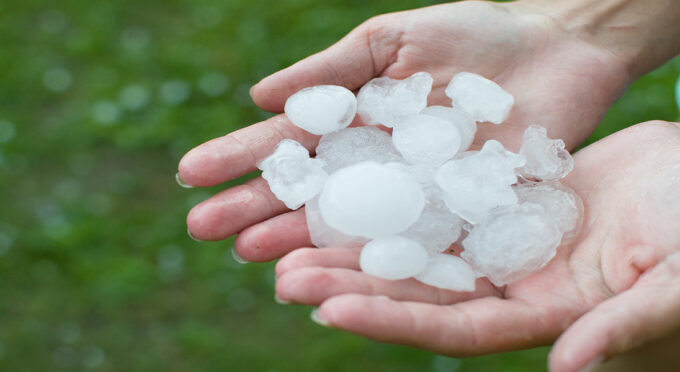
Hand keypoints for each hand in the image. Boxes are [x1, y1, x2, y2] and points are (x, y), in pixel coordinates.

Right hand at [179, 1, 630, 260]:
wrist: (559, 51)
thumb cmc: (473, 36)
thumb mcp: (393, 41)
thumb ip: (331, 71)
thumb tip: (258, 98)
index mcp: (350, 122)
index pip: (284, 144)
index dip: (238, 158)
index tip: (190, 174)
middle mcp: (370, 166)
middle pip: (303, 193)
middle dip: (253, 210)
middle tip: (203, 230)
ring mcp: (409, 196)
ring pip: (344, 226)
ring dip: (298, 243)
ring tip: (255, 258)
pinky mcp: (456, 219)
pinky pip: (410, 244)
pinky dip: (371, 263)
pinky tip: (336, 276)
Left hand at [273, 121, 679, 371]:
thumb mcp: (676, 281)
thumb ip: (623, 323)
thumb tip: (565, 369)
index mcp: (545, 315)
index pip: (454, 329)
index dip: (392, 322)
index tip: (327, 309)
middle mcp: (512, 285)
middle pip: (418, 291)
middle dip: (351, 286)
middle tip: (281, 275)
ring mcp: (503, 243)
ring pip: (417, 247)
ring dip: (358, 246)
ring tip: (292, 240)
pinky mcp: (501, 201)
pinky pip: (435, 200)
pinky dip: (393, 199)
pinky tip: (347, 189)